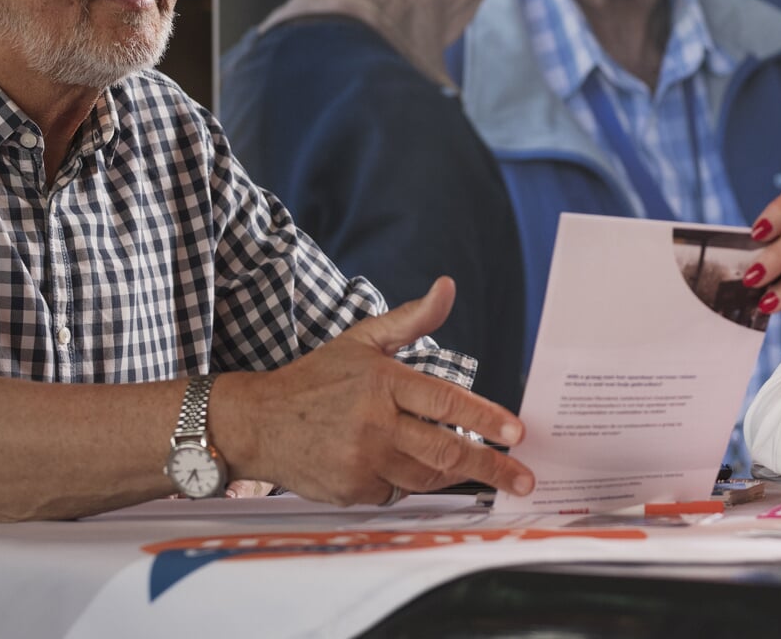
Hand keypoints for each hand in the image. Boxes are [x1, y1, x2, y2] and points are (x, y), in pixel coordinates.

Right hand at [217, 277, 534, 505]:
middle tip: (522, 477)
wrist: (257, 422)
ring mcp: (363, 461)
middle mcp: (374, 424)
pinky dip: (408, 482)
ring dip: (454, 476)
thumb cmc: (316, 379)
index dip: (486, 418)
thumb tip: (447, 287)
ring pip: (426, 477)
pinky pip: (397, 492)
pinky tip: (404, 467)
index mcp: (382, 383)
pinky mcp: (352, 490)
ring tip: (479, 472)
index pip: (447, 403)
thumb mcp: (362, 339)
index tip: (517, 432)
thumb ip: (412, 319)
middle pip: (446, 451)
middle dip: (491, 466)